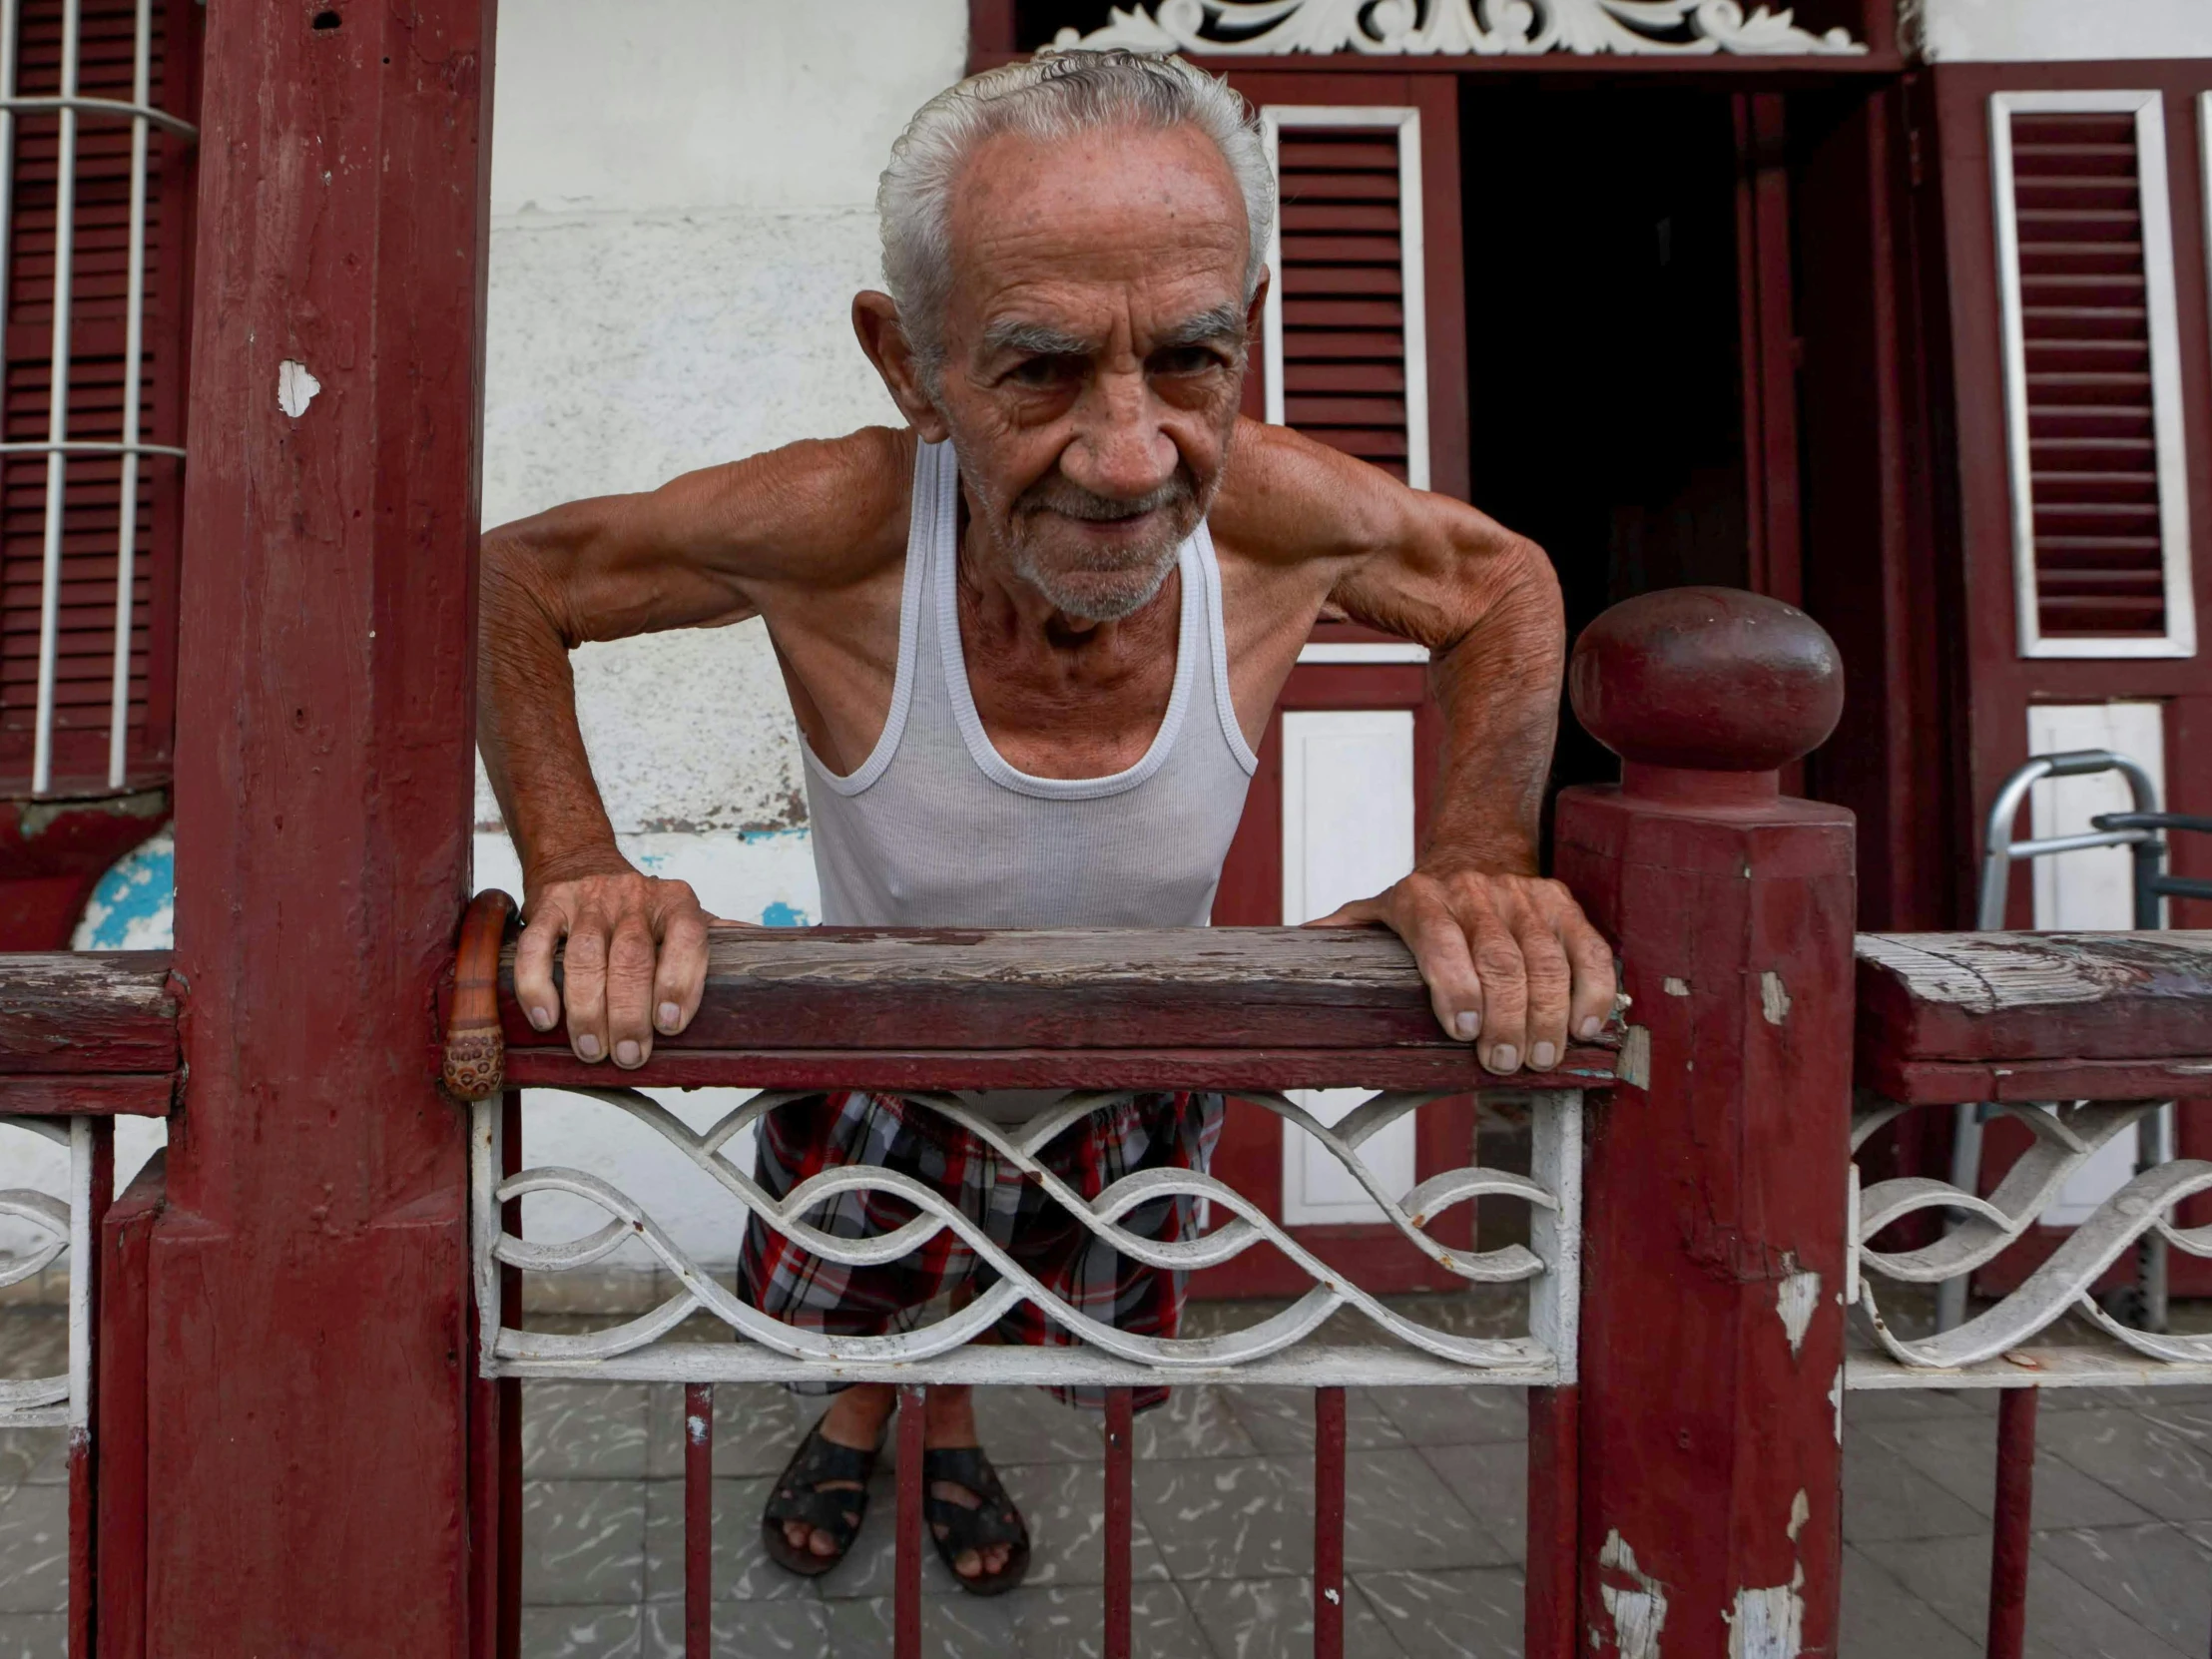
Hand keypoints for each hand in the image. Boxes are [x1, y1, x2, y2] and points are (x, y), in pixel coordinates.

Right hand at [514, 857, 712, 1067]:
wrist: (581, 861)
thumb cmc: (641, 911)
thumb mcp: (683, 917)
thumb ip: (717, 941)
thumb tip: (775, 961)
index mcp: (677, 902)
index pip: (687, 937)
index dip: (680, 983)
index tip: (671, 1026)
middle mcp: (635, 897)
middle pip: (632, 958)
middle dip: (630, 1014)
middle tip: (630, 1056)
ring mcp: (589, 901)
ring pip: (585, 956)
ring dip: (587, 1010)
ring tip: (593, 1050)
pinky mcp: (547, 906)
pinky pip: (537, 947)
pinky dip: (538, 986)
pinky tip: (547, 1019)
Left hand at [1311, 867, 1614, 1074]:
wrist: (1481, 845)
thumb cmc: (1427, 900)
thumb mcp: (1379, 910)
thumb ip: (1345, 932)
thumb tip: (1296, 947)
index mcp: (1423, 900)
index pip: (1439, 942)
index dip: (1455, 987)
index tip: (1462, 1031)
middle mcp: (1475, 894)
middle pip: (1499, 961)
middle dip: (1506, 1018)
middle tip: (1507, 1062)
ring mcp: (1525, 898)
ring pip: (1545, 960)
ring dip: (1548, 1015)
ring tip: (1542, 1057)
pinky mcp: (1564, 905)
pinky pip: (1589, 949)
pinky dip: (1593, 990)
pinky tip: (1586, 1026)